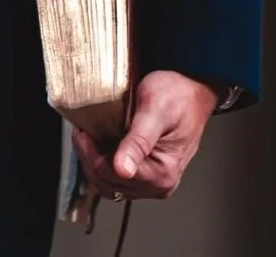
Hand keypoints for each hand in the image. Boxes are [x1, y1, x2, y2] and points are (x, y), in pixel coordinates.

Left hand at [69, 70, 217, 199]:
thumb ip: (138, 141)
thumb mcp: (154, 110)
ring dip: (95, 162)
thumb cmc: (178, 95)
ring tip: (89, 137)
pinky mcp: (149, 174)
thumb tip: (123, 169)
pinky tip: (101, 145)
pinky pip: (118, 179)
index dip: (90, 154)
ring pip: (110, 183)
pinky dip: (104, 164)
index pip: (111, 175)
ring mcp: (155, 181)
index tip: (82, 132)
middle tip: (82, 132)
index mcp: (162, 173)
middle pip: (108, 182)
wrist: (193, 90)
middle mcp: (160, 184)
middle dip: (90, 157)